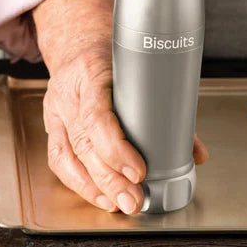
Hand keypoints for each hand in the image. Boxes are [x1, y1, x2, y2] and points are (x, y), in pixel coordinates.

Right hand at [34, 0, 207, 213]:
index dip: (116, 148)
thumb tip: (195, 152)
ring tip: (120, 204)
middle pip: (85, 144)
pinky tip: (100, 196)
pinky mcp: (52, 125)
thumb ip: (167, 108)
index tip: (139, 171)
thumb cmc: (113, 56)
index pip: (98, 116)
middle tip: (135, 200)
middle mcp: (68, 92)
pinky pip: (59, 159)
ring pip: (69, 156)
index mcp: (92, 71)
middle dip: (111, 178)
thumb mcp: (138, 70)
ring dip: (95, 186)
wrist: (80, 43)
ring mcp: (56, 110)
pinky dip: (79, 182)